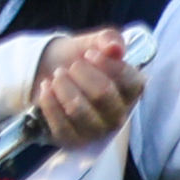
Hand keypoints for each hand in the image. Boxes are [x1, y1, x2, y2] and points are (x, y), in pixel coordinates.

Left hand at [29, 29, 144, 146]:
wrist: (52, 72)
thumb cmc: (81, 59)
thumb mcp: (94, 42)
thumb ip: (109, 39)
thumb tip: (115, 48)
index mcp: (132, 90)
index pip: (128, 81)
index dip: (107, 65)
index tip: (88, 54)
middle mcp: (120, 114)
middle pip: (102, 94)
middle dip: (81, 74)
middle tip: (71, 66)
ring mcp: (97, 130)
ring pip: (78, 109)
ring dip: (63, 86)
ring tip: (57, 75)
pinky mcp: (74, 140)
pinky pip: (60, 123)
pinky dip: (49, 101)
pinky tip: (47, 88)